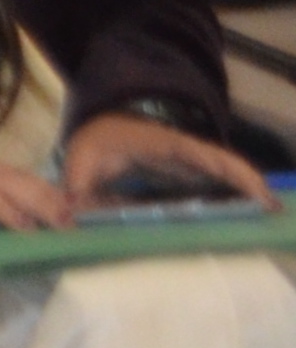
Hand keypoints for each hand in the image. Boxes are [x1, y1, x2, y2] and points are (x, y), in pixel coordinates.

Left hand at [62, 113, 270, 208]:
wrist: (104, 125)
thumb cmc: (99, 139)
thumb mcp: (83, 155)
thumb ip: (77, 182)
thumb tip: (72, 214)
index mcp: (166, 145)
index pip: (205, 156)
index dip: (232, 171)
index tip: (255, 191)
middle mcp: (187, 154)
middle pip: (226, 168)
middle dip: (251, 187)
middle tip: (275, 213)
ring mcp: (192, 165)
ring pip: (226, 178)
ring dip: (247, 195)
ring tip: (270, 220)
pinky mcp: (191, 177)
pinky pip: (217, 186)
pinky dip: (234, 199)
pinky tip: (244, 222)